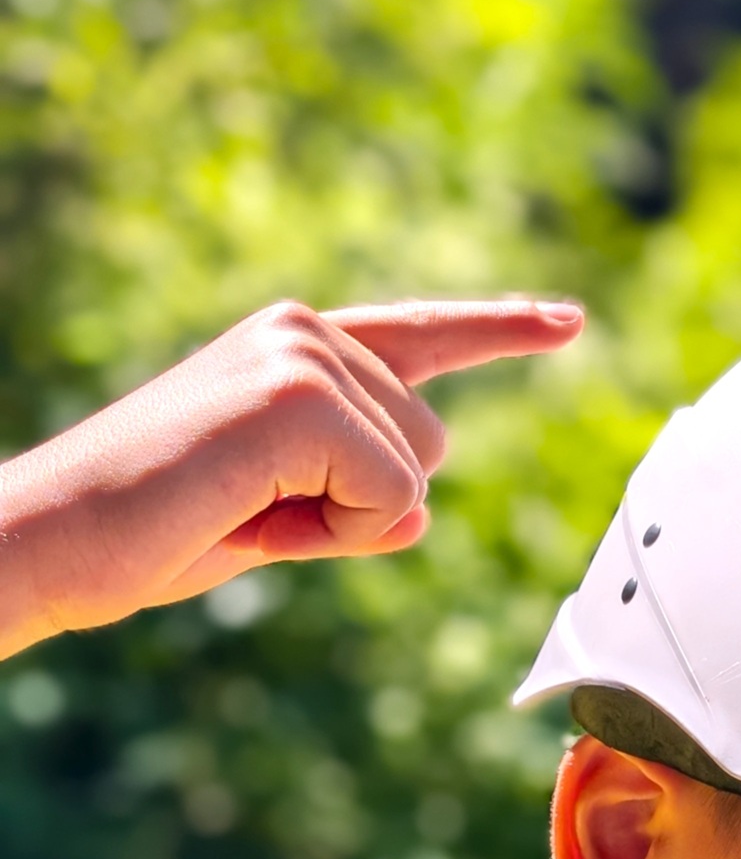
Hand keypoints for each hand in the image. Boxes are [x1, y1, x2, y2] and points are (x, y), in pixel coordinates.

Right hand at [0, 296, 583, 660]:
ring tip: (242, 509)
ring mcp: (301, 354)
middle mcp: (304, 330)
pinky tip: (251, 512)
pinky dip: (333, 529)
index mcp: (296, 347)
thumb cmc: (154, 530)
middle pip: (431, 445)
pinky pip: (386, 493)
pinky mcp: (298, 397)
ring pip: (414, 471)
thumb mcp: (280, 518)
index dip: (501, 331)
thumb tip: (417, 512)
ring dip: (342, 521)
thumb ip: (357, 501)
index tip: (570, 318)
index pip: (423, 336)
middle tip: (252, 513)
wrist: (51, 539)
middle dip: (362, 508)